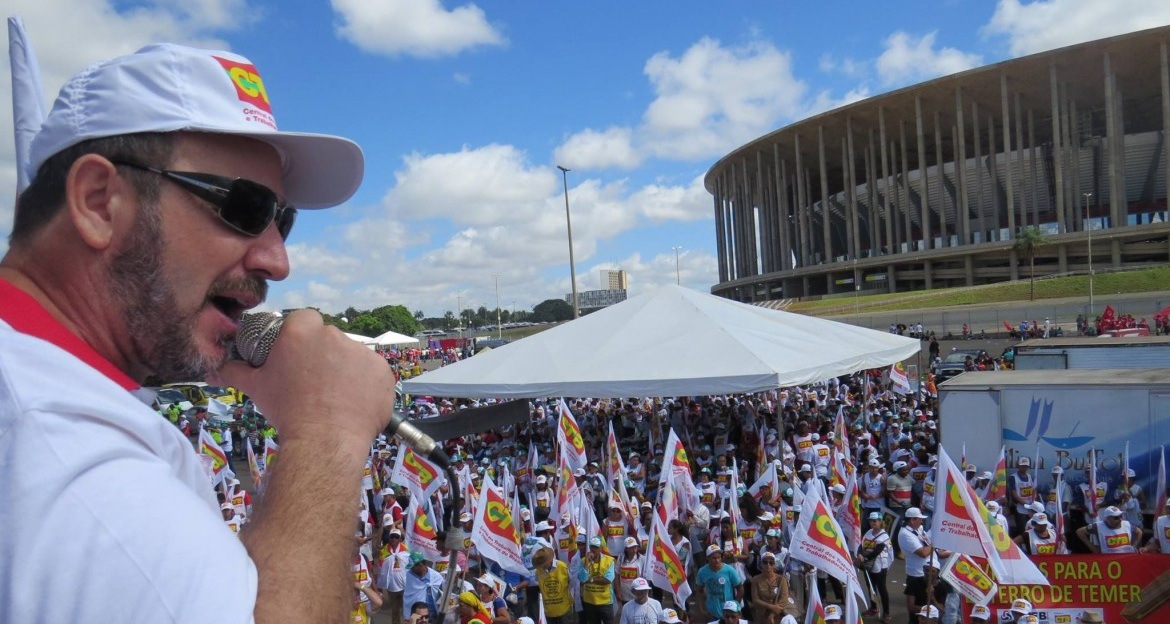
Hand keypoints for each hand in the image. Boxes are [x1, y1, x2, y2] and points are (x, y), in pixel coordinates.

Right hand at [218, 310, 394, 443]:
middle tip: (315, 383)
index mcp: (302, 329)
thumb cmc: (288, 411)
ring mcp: (361, 351)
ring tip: (335, 399)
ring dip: (346, 371)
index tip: (300, 358)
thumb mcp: (257, 387)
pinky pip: (373, 373)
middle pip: (329, 339)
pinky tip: (354, 404)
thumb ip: (236, 371)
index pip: (304, 320)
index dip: (302, 339)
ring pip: (352, 356)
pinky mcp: (382, 369)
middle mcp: (333, 333)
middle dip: (324, 357)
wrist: (323, 440)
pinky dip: (367, 385)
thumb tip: (214, 368)